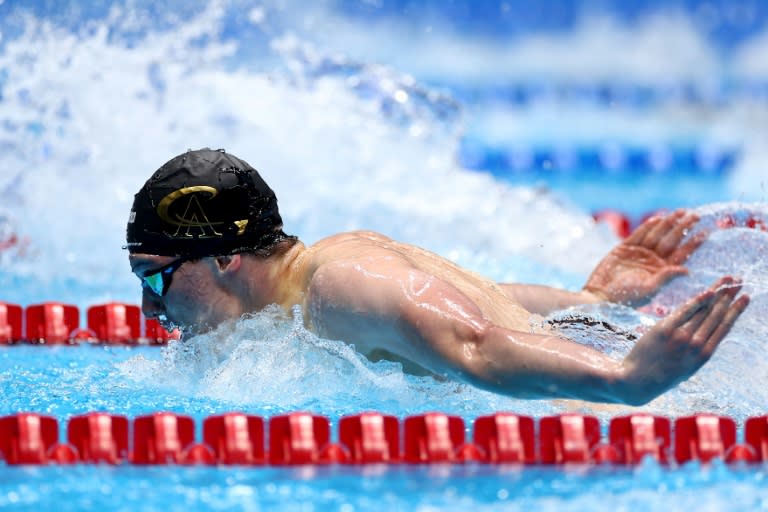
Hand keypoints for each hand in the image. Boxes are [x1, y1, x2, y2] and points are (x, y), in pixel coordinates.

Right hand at [584, 210, 704, 305]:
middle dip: (683, 228)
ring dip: (668, 223)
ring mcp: (639, 253)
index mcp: (662, 271)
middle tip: (695, 216)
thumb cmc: (625, 298)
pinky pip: (638, 235)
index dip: (693, 243)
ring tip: (680, 212)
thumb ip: (666, 278)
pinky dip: (647, 227)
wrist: (599, 296)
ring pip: (657, 235)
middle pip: (671, 241)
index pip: (681, 254)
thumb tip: (687, 271)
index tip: (705, 232)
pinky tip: (658, 218)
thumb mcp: (648, 289)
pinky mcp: (624, 248)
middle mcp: (653, 261)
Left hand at [619, 276, 748, 404]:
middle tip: (740, 282)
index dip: (735, 311)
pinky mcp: (665, 330)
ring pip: (704, 311)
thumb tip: (706, 332)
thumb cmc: (661, 375)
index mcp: (704, 355)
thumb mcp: (687, 367)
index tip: (745, 298)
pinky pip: (684, 312)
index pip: (724, 327)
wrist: (637, 381)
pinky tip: (709, 291)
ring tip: (729, 280)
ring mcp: (681, 337)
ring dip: (718, 293)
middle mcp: (696, 345)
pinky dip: (698, 300)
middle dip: (730, 296)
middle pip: (717, 315)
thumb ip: (698, 349)